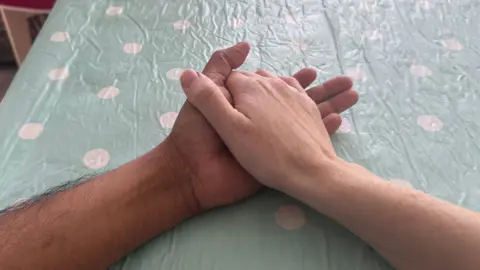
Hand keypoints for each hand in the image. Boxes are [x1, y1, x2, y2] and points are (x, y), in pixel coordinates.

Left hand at [168, 43, 356, 209]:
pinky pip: (302, 140)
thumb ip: (220, 67)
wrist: (194, 174)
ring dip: (330, 104)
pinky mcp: (276, 156)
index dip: (293, 79)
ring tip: (352, 94)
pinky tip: (339, 120)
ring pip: (306, 117)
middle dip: (320, 90)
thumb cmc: (196, 131)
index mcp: (247, 103)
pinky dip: (323, 129)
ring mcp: (271, 137)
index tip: (312, 73)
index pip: (275, 86)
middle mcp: (262, 118)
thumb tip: (246, 45)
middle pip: (297, 100)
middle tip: (345, 82)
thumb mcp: (206, 92)